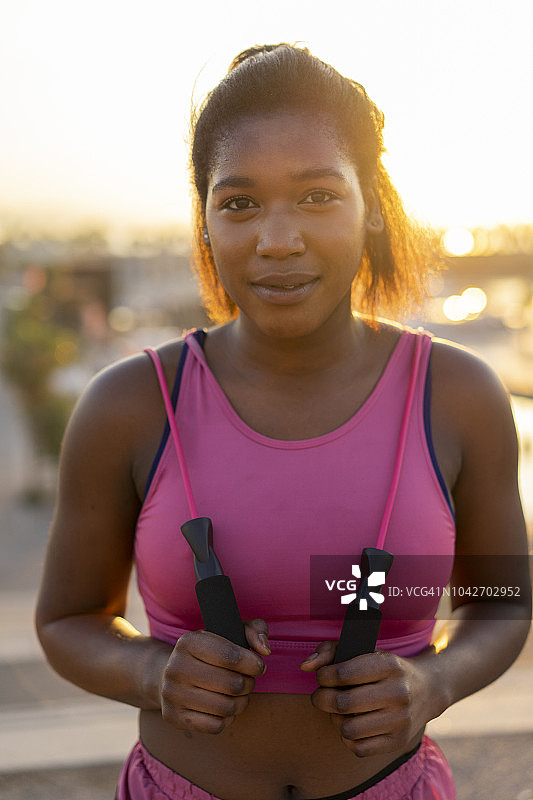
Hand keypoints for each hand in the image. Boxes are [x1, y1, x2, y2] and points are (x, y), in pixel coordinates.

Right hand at [159, 619, 268, 733]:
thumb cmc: (208, 652)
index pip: (230, 656)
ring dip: (241, 702)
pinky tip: (225, 708)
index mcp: (188, 642)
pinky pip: (215, 726)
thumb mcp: (229, 632)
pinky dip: (227, 719)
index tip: (258, 666)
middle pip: (232, 684)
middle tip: (248, 681)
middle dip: (248, 684)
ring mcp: (172, 694)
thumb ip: (254, 631)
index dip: (253, 664)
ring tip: (240, 694)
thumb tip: (264, 650)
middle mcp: (176, 667)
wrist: (167, 673)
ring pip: (226, 707)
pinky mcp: (174, 717)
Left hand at [301, 642, 434, 756]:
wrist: (427, 690)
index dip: (324, 676)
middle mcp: (398, 693)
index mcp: (389, 665)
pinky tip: (352, 723)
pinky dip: (349, 737)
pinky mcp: (398, 742)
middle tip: (322, 695)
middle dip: (323, 699)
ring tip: (339, 710)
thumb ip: (329, 651)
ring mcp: (400, 720)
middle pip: (342, 703)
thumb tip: (305, 667)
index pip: (343, 674)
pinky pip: (358, 748)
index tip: (323, 677)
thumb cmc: (384, 668)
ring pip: (348, 729)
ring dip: (336, 720)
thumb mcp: (362, 650)